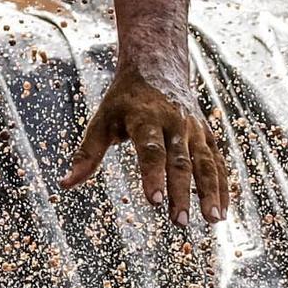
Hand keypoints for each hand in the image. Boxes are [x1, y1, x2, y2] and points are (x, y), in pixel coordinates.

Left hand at [61, 63, 228, 227]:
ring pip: (206, 163)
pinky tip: (221, 211)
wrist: (157, 67)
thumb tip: (66, 185)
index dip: (152, 175)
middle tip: (178, 221)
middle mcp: (174, 122)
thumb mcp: (102, 119)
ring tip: (212, 221)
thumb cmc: (124, 99)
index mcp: (145, 117)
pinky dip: (222, 186)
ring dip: (210, 192)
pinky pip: (218, 162)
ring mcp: (194, 129)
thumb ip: (87, 154)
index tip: (153, 201)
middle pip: (180, 161)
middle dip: (180, 192)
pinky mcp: (207, 135)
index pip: (150, 150)